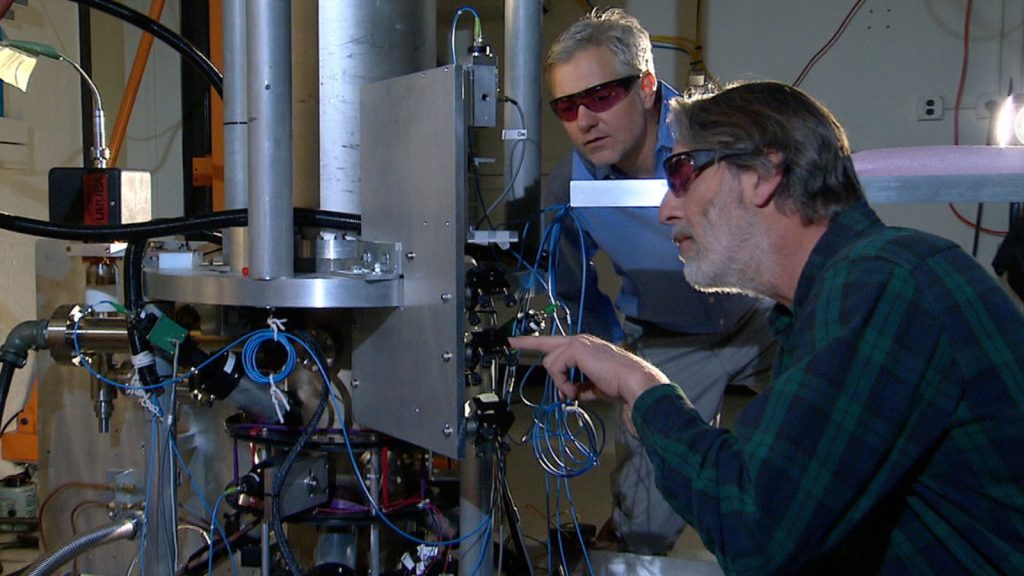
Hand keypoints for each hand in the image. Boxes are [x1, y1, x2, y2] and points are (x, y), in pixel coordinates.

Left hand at [509, 334, 668, 409]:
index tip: (521, 342)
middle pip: (546, 343)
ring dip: (561, 382)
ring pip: (551, 362)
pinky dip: (563, 383)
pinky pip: (556, 368)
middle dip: (527, 343)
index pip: (558, 344)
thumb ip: (579, 386)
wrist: (633, 383)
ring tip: (574, 392)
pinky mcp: (575, 349)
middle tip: (510, 341)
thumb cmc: (620, 385)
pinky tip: (575, 390)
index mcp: (587, 348)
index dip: (538, 343)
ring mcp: (578, 343)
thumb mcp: (594, 387)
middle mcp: (581, 342)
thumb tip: (566, 393)